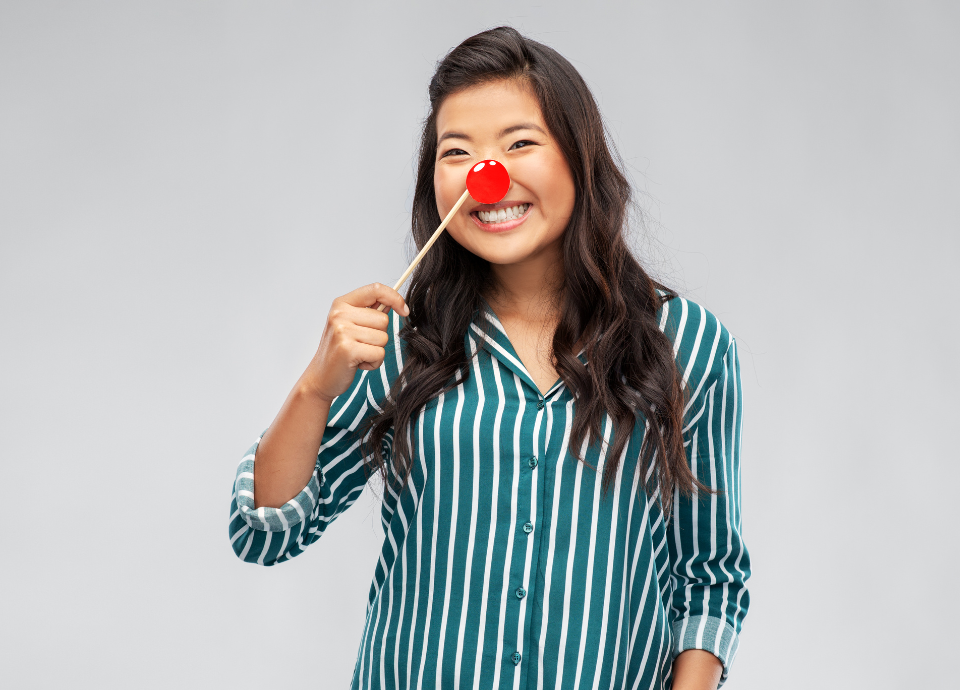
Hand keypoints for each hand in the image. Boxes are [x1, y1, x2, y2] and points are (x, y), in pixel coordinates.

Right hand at [301, 283, 408, 403]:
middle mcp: (340, 314)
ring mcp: (342, 331)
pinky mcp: (348, 349)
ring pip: (383, 338)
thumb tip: (395, 303)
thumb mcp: (351, 324)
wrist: (321, 377)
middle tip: (360, 344)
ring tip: (358, 354)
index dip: (395, 298)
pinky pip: (379, 353)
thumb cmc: (339, 351)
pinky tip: (358, 363)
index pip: (375, 289)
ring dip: (376, 351)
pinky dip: (374, 362)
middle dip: (379, 336)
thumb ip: (370, 312)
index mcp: (342, 303)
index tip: (404, 310)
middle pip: (384, 319)